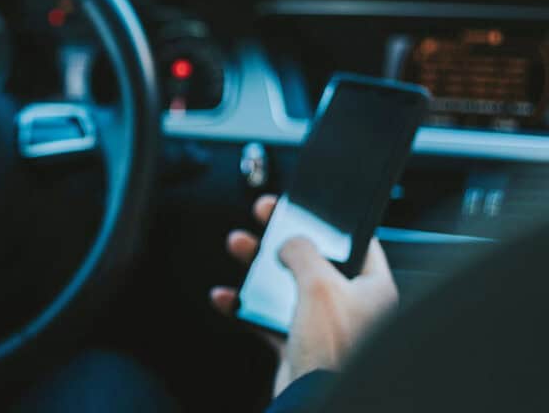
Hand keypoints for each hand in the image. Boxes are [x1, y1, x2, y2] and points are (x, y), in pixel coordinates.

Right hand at [210, 195, 398, 395]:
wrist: (315, 400)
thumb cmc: (334, 350)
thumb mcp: (320, 284)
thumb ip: (303, 252)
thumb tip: (290, 241)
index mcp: (372, 287)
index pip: (356, 242)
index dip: (328, 221)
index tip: (304, 206)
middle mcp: (351, 305)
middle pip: (313, 259)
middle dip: (282, 237)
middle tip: (264, 216)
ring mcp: (323, 324)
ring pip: (285, 284)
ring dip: (258, 266)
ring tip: (238, 245)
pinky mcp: (298, 343)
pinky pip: (266, 317)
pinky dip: (244, 305)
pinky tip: (227, 296)